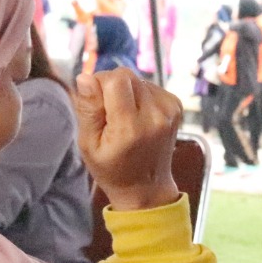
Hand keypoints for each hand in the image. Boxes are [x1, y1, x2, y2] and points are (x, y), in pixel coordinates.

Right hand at [73, 68, 181, 210]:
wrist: (147, 187)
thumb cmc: (112, 168)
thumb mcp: (88, 145)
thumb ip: (88, 109)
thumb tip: (85, 77)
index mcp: (130, 127)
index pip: (116, 79)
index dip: (100, 83)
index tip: (96, 103)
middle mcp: (155, 115)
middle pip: (127, 75)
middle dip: (112, 86)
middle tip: (108, 113)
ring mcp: (169, 110)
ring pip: (138, 79)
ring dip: (127, 92)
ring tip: (124, 118)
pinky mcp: (176, 106)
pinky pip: (150, 86)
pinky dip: (140, 96)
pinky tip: (137, 116)